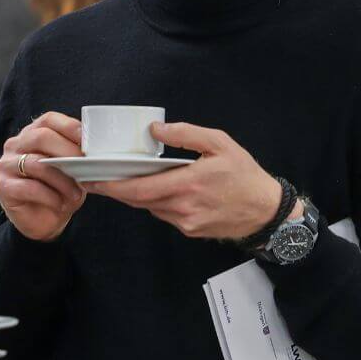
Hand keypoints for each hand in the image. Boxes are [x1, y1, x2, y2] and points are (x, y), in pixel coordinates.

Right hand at [0, 111, 86, 241]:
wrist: (45, 220)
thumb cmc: (59, 189)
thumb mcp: (72, 169)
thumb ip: (77, 156)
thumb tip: (94, 151)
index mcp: (32, 134)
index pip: (48, 120)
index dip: (69, 126)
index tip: (88, 140)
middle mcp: (16, 145)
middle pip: (41, 136)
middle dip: (67, 151)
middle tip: (85, 166)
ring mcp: (7, 165)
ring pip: (36, 163)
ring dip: (62, 179)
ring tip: (76, 194)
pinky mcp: (3, 186)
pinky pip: (29, 187)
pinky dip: (50, 196)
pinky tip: (61, 204)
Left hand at [85, 122, 281, 240]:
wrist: (267, 211)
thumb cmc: (245, 175)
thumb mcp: (220, 143)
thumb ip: (186, 134)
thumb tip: (156, 129)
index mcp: (188, 184)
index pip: (139, 188)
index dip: (113, 185)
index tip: (93, 180)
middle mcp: (183, 207)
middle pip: (138, 200)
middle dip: (116, 190)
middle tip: (97, 180)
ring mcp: (186, 222)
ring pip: (151, 208)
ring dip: (138, 195)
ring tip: (128, 179)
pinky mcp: (190, 230)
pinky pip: (165, 214)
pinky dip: (157, 202)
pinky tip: (160, 189)